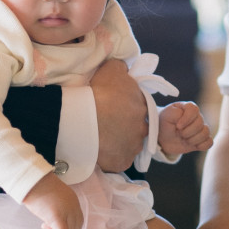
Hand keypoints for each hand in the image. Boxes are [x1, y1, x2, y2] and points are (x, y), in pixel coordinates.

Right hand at [22, 171, 83, 228]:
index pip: (78, 220)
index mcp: (73, 200)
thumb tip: (54, 219)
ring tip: (46, 228)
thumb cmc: (38, 186)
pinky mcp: (57, 217)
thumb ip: (60, 206)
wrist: (33, 180)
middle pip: (76, 228)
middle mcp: (73, 206)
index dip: (68, 227)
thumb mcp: (55, 195)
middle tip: (50, 228)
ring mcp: (66, 212)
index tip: (56, 225)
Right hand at [90, 57, 148, 171]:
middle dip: (127, 126)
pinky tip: (101, 151)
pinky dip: (112, 157)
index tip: (116, 110)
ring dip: (120, 142)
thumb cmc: (99, 92)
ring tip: (104, 139)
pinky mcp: (123, 162)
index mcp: (143, 105)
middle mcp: (143, 128)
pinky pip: (119, 160)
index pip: (140, 108)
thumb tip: (125, 68)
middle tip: (110, 124)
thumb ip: (121, 67)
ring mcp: (134, 147)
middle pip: (137, 128)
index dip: (128, 108)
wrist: (85, 119)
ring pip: (129, 145)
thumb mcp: (112, 69)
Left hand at [158, 101, 212, 157]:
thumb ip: (175, 113)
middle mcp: (196, 117)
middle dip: (187, 131)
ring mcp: (200, 128)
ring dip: (193, 139)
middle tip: (178, 133)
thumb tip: (185, 120)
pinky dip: (202, 145)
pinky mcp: (201, 140)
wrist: (162, 137)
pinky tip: (192, 145)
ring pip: (205, 133)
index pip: (194, 109)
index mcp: (188, 108)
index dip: (187, 119)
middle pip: (200, 123)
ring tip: (184, 139)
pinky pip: (209, 142)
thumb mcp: (165, 115)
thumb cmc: (164, 123)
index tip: (178, 126)